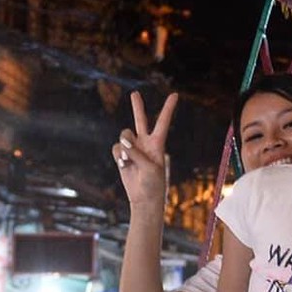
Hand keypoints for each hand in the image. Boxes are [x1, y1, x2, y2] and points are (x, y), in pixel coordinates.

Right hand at [113, 91, 177, 209]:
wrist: (144, 198)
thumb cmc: (153, 184)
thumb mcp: (149, 167)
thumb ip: (136, 152)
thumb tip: (122, 140)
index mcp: (158, 144)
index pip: (162, 122)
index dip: (168, 108)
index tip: (175, 95)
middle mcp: (145, 143)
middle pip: (141, 120)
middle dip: (137, 107)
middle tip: (135, 93)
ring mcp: (132, 148)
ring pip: (123, 135)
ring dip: (124, 146)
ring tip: (128, 160)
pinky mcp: (122, 155)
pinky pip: (115, 147)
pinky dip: (118, 155)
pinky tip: (124, 164)